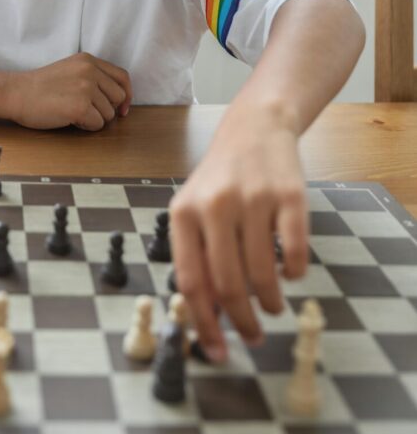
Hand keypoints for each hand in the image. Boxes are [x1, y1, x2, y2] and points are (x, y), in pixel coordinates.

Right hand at [5, 52, 131, 129]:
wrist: (16, 93)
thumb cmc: (39, 86)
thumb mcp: (69, 70)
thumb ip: (92, 77)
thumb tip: (118, 100)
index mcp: (88, 60)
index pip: (122, 77)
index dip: (126, 95)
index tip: (123, 108)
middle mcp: (90, 71)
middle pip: (118, 97)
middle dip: (107, 109)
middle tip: (87, 112)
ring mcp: (86, 88)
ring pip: (109, 114)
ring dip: (94, 119)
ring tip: (72, 112)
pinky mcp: (80, 106)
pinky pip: (97, 124)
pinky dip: (86, 127)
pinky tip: (69, 119)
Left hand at [168, 102, 308, 360]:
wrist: (254, 127)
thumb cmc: (221, 178)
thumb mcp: (195, 209)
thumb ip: (196, 255)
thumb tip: (206, 316)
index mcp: (184, 212)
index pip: (191, 282)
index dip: (204, 323)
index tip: (217, 351)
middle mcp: (216, 204)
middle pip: (229, 284)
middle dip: (242, 322)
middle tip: (252, 336)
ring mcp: (254, 198)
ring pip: (264, 274)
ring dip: (271, 303)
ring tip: (273, 307)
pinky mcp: (290, 195)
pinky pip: (295, 253)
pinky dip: (295, 274)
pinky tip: (291, 274)